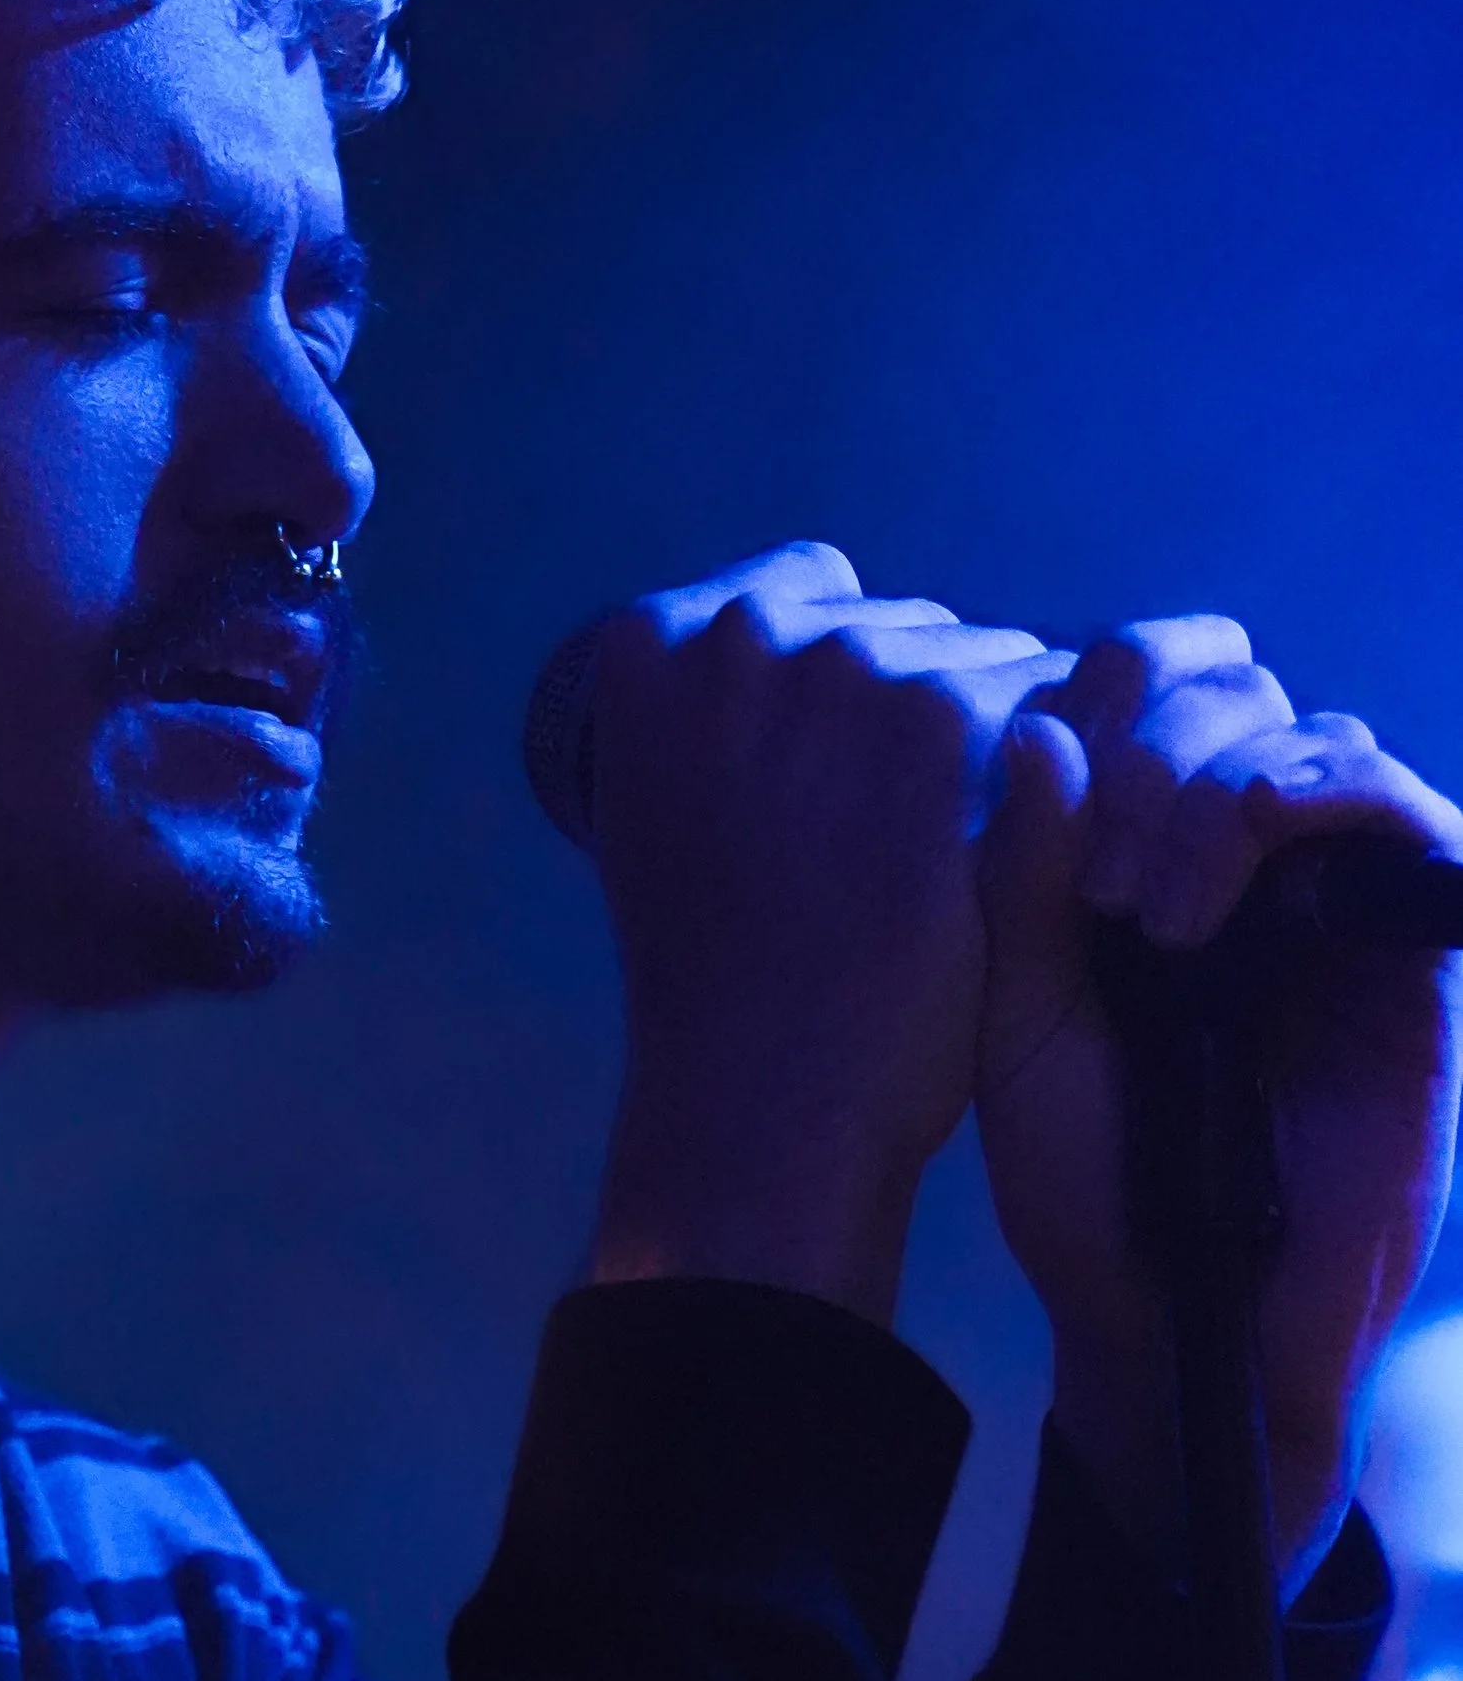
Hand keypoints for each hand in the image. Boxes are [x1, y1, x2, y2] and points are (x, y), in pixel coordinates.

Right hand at [587, 541, 1070, 1322]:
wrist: (762, 1092)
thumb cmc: (715, 971)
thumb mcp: (665, 809)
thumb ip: (720, 706)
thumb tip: (828, 621)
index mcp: (642, 647)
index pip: (793, 588)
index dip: (831, 680)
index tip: (827, 773)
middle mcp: (730, 635)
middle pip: (886, 620)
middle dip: (906, 708)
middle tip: (882, 836)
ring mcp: (833, 670)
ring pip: (969, 655)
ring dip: (983, 740)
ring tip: (937, 860)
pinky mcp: (934, 724)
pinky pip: (1030, 702)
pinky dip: (1038, 775)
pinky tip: (994, 859)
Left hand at [977, 618, 1462, 1587]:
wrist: (1168, 1307)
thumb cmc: (1082, 1171)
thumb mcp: (1016, 1014)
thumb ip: (1020, 877)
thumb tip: (1035, 725)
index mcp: (1128, 845)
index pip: (1131, 684)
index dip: (1090, 703)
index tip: (1039, 807)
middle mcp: (1236, 852)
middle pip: (1223, 685)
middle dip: (1148, 752)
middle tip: (1099, 886)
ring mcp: (1330, 894)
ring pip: (1307, 732)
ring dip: (1215, 785)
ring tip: (1150, 910)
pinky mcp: (1414, 953)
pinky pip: (1410, 822)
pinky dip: (1329, 794)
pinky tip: (1251, 842)